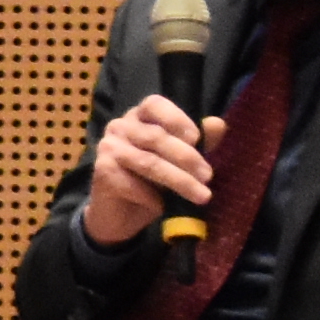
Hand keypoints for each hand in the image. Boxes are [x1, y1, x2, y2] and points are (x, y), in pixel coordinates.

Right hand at [82, 97, 219, 245]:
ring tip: (201, 196)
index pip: (155, 104)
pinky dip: (153, 198)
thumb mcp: (178, 162)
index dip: (177, 118)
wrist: (120, 215)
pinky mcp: (102, 170)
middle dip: (187, 157)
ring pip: (149, 161)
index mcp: (139, 117)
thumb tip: (218, 124)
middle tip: (208, 176)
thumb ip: (197, 144)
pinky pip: (133, 183)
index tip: (197, 139)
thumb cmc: (151, 183)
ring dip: (180, 181)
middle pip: (157, 136)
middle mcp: (120, 126)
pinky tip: (164, 207)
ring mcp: (108, 147)